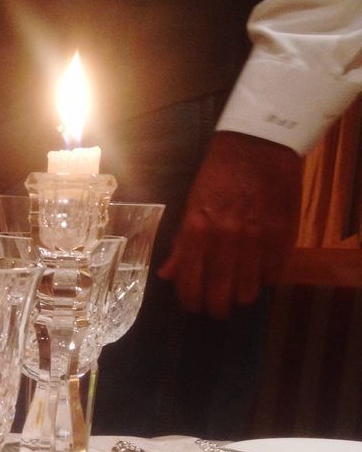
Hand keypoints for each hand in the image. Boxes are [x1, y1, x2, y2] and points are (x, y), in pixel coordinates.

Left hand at [158, 131, 300, 317]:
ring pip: (248, 291)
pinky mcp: (283, 236)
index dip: (191, 302)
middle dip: (216, 308)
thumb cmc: (219, 172)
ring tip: (238, 292)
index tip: (193, 306)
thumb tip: (168, 274)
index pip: (191, 283)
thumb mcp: (192, 203)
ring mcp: (258, 239)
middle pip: (220, 295)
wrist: (259, 143)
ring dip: (241, 296)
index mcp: (199, 230)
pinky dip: (265, 280)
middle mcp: (227, 238)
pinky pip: (273, 275)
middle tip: (216, 309)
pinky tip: (259, 274)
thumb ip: (182, 243)